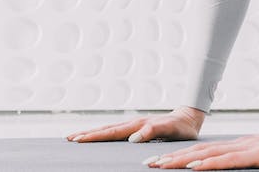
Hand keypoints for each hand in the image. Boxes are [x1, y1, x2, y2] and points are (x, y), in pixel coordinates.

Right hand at [66, 106, 205, 143]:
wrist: (189, 119)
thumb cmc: (181, 128)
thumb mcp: (170, 130)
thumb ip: (153, 132)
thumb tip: (133, 138)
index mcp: (138, 126)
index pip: (112, 132)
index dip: (95, 136)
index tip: (79, 139)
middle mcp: (134, 124)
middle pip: (106, 130)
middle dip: (88, 134)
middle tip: (69, 139)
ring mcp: (135, 126)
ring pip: (110, 130)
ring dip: (93, 133)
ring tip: (77, 137)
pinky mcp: (138, 129)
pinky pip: (117, 132)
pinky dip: (104, 134)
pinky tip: (99, 138)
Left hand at [142, 116, 258, 169]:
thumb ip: (246, 161)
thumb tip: (228, 167)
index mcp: (237, 148)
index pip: (203, 152)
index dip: (180, 157)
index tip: (159, 161)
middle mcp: (237, 146)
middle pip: (198, 152)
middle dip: (172, 158)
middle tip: (148, 163)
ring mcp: (246, 149)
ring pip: (207, 155)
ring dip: (182, 161)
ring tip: (161, 165)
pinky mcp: (256, 155)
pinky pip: (228, 161)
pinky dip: (209, 163)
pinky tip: (194, 167)